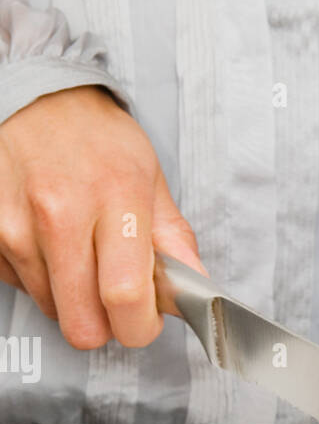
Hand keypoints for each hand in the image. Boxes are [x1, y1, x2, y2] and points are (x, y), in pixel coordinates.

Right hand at [0, 85, 202, 348]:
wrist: (33, 97)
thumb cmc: (96, 138)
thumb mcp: (149, 178)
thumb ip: (174, 241)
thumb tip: (196, 292)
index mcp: (115, 197)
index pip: (126, 296)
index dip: (140, 326)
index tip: (145, 320)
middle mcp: (60, 213)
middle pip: (83, 326)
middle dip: (107, 324)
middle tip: (115, 297)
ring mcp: (17, 226)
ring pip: (53, 311)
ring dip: (73, 296)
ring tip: (81, 252)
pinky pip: (22, 287)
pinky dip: (41, 277)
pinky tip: (51, 242)